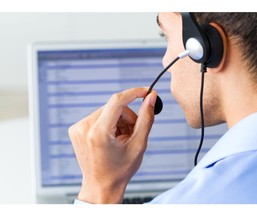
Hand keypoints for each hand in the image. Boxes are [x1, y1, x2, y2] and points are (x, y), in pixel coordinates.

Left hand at [68, 87, 156, 203]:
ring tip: (122, 139)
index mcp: (98, 133)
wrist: (100, 186)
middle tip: (133, 133)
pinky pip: (98, 116)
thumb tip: (151, 98)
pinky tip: (112, 138)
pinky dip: (109, 123)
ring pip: (107, 111)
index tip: (146, 92)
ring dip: (119, 121)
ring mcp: (78, 128)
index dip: (134, 93)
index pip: (117, 101)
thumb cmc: (119, 170)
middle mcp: (84, 128)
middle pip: (114, 107)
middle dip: (127, 117)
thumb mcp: (138, 145)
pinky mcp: (76, 129)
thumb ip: (146, 119)